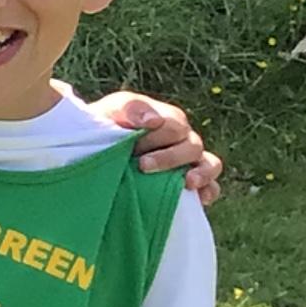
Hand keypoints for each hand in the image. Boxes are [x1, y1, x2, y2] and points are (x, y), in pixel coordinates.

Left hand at [88, 88, 221, 205]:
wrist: (94, 150)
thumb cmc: (107, 126)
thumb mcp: (113, 110)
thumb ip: (131, 107)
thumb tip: (155, 121)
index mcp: (170, 120)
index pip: (175, 127)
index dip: (157, 137)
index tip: (133, 147)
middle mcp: (184, 140)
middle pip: (192, 147)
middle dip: (169, 157)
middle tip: (143, 166)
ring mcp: (190, 162)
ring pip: (210, 164)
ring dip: (202, 173)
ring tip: (187, 182)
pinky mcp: (190, 184)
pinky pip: (211, 188)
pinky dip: (209, 191)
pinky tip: (200, 199)